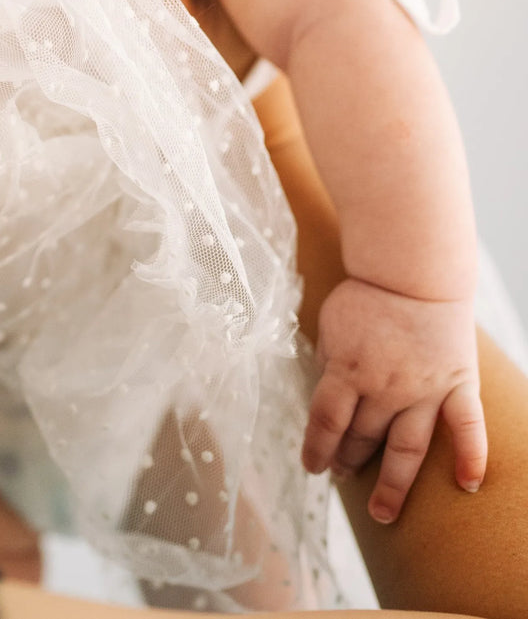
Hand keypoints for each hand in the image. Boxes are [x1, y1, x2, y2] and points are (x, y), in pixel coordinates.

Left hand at [302, 276, 485, 522]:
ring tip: (382, 512)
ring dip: (393, 484)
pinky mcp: (458, 384)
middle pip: (363, 437)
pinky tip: (468, 485)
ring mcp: (425, 389)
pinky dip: (471, 456)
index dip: (316, 449)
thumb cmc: (367, 297)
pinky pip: (467, 427)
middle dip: (348, 461)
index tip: (312, 465)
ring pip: (407, 448)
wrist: (414, 271)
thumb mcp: (331, 326)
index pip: (326, 422)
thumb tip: (322, 399)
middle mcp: (386, 387)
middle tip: (343, 475)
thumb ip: (328, 365)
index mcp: (348, 369)